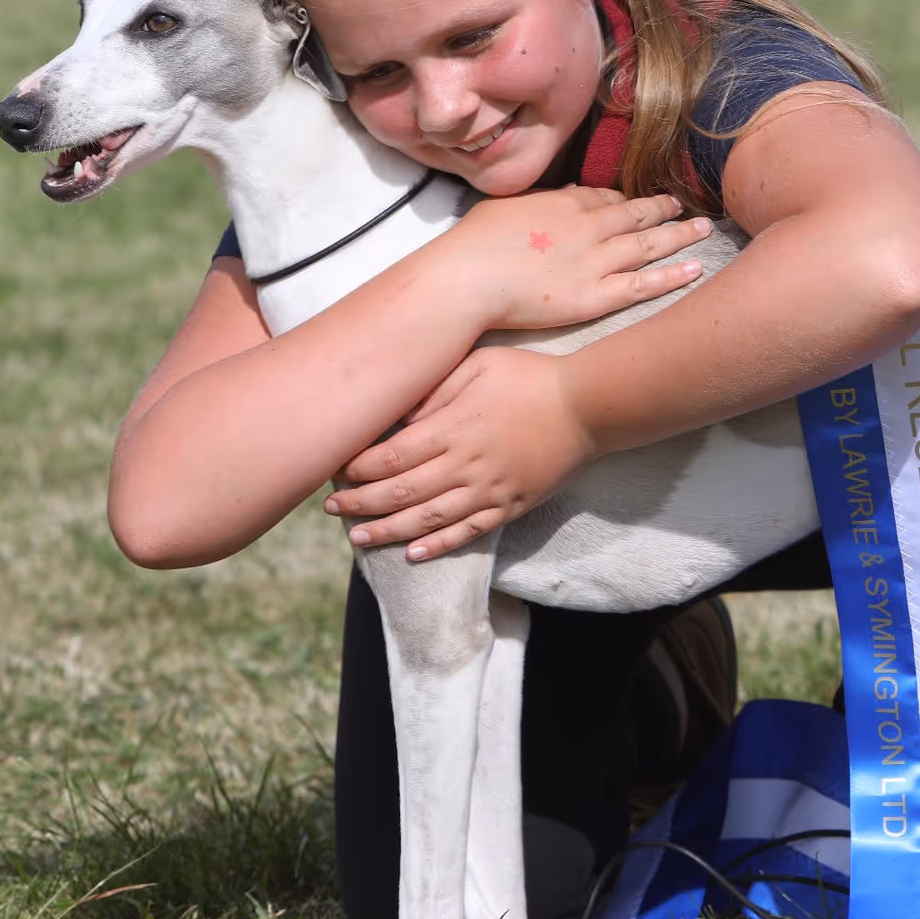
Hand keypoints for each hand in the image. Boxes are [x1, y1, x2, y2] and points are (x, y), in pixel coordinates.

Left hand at [324, 347, 591, 558]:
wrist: (589, 406)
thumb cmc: (531, 375)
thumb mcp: (478, 364)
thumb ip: (435, 388)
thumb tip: (398, 414)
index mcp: (454, 427)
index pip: (392, 455)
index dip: (359, 468)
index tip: (336, 472)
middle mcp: (467, 464)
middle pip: (402, 492)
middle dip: (361, 503)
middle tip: (331, 509)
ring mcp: (490, 490)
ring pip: (429, 519)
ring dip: (388, 531)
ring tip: (358, 539)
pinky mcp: (511, 506)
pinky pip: (469, 532)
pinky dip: (439, 546)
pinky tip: (413, 553)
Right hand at [441, 186, 711, 330]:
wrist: (467, 278)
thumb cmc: (474, 244)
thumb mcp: (506, 206)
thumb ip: (541, 201)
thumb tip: (565, 195)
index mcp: (564, 204)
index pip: (606, 198)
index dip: (628, 199)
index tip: (641, 200)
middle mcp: (588, 228)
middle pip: (635, 214)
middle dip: (662, 209)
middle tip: (685, 206)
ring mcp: (595, 262)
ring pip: (648, 244)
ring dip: (679, 235)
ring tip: (703, 229)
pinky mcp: (595, 297)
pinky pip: (642, 285)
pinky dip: (671, 276)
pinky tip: (695, 269)